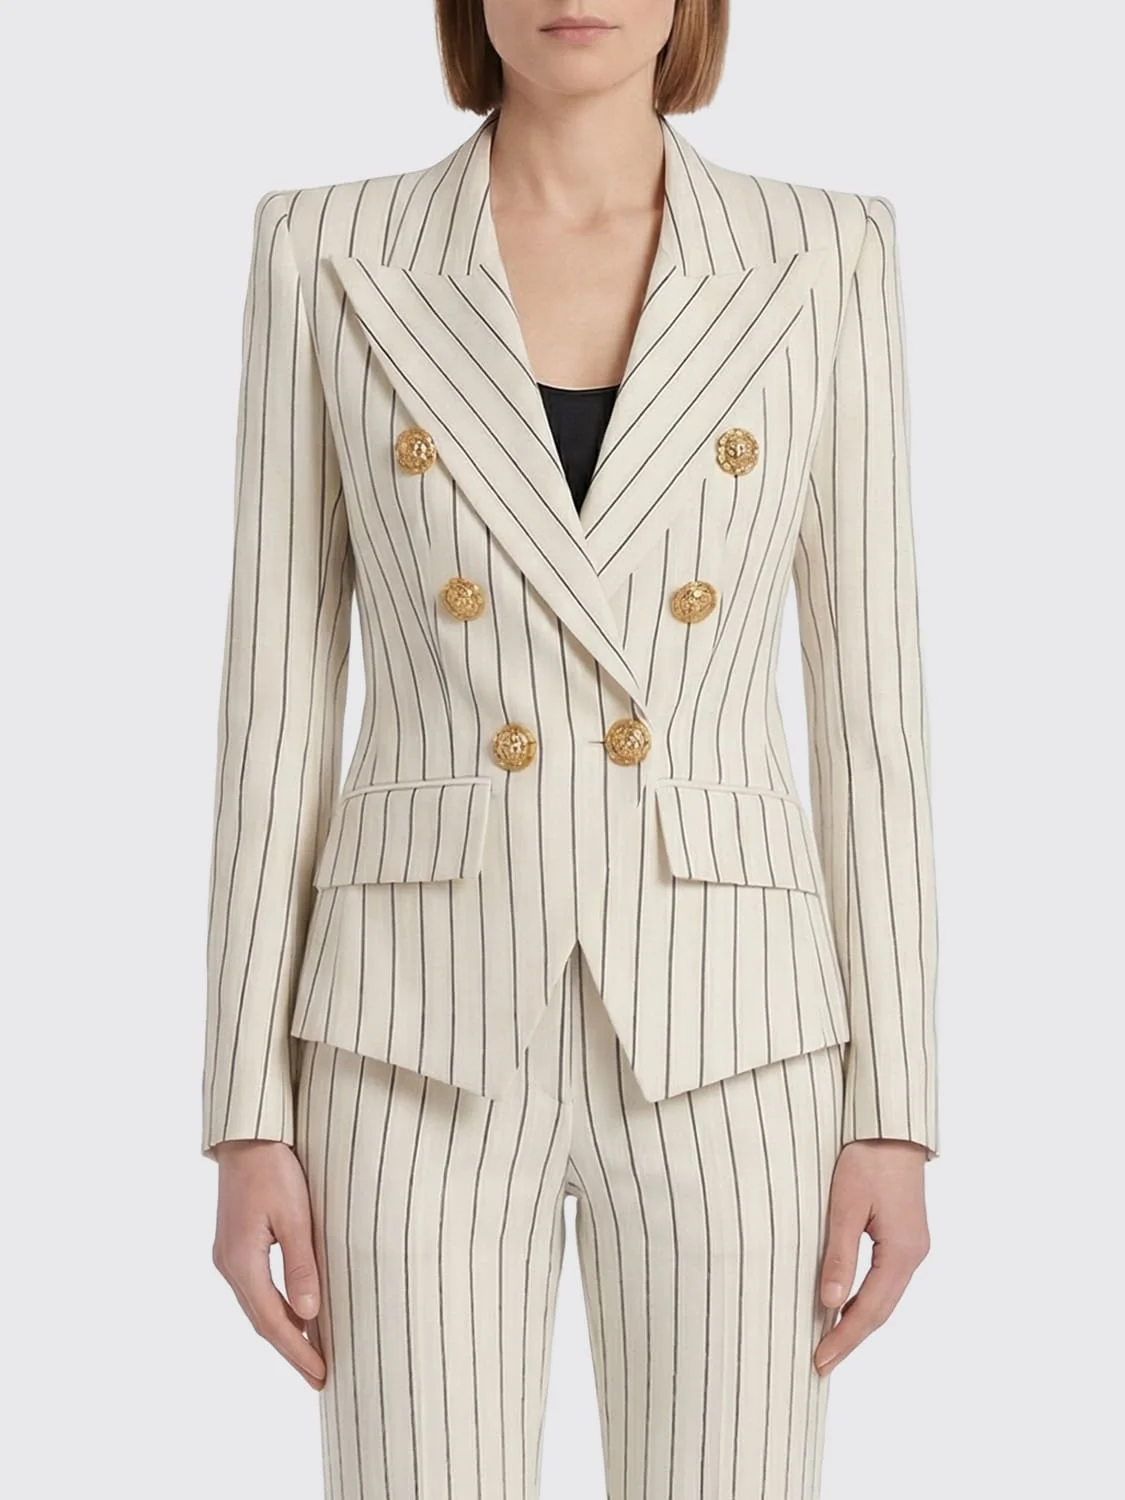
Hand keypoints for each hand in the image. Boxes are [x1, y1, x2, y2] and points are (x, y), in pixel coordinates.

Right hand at [211, 1140, 325, 1389]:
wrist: (246, 1135)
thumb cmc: (273, 1168)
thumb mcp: (294, 1215)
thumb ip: (301, 1264)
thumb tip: (309, 1314)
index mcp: (241, 1261)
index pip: (273, 1321)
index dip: (298, 1351)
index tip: (320, 1374)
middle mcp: (229, 1265)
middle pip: (262, 1321)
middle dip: (291, 1350)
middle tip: (319, 1377)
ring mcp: (228, 1256)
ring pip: (258, 1307)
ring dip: (284, 1331)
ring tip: (312, 1354)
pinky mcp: (235, 1245)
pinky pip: (256, 1289)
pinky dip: (276, 1308)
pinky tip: (295, 1314)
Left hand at [813, 1139, 929, 1375]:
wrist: (891, 1123)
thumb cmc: (867, 1156)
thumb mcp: (846, 1203)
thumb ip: (839, 1254)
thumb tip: (830, 1304)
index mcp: (902, 1251)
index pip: (870, 1309)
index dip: (844, 1338)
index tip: (820, 1361)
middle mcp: (913, 1253)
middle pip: (881, 1309)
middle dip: (850, 1338)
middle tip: (820, 1364)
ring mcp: (912, 1245)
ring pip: (885, 1297)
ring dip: (859, 1321)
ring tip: (830, 1343)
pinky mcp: (905, 1234)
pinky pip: (885, 1279)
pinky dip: (866, 1299)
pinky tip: (846, 1305)